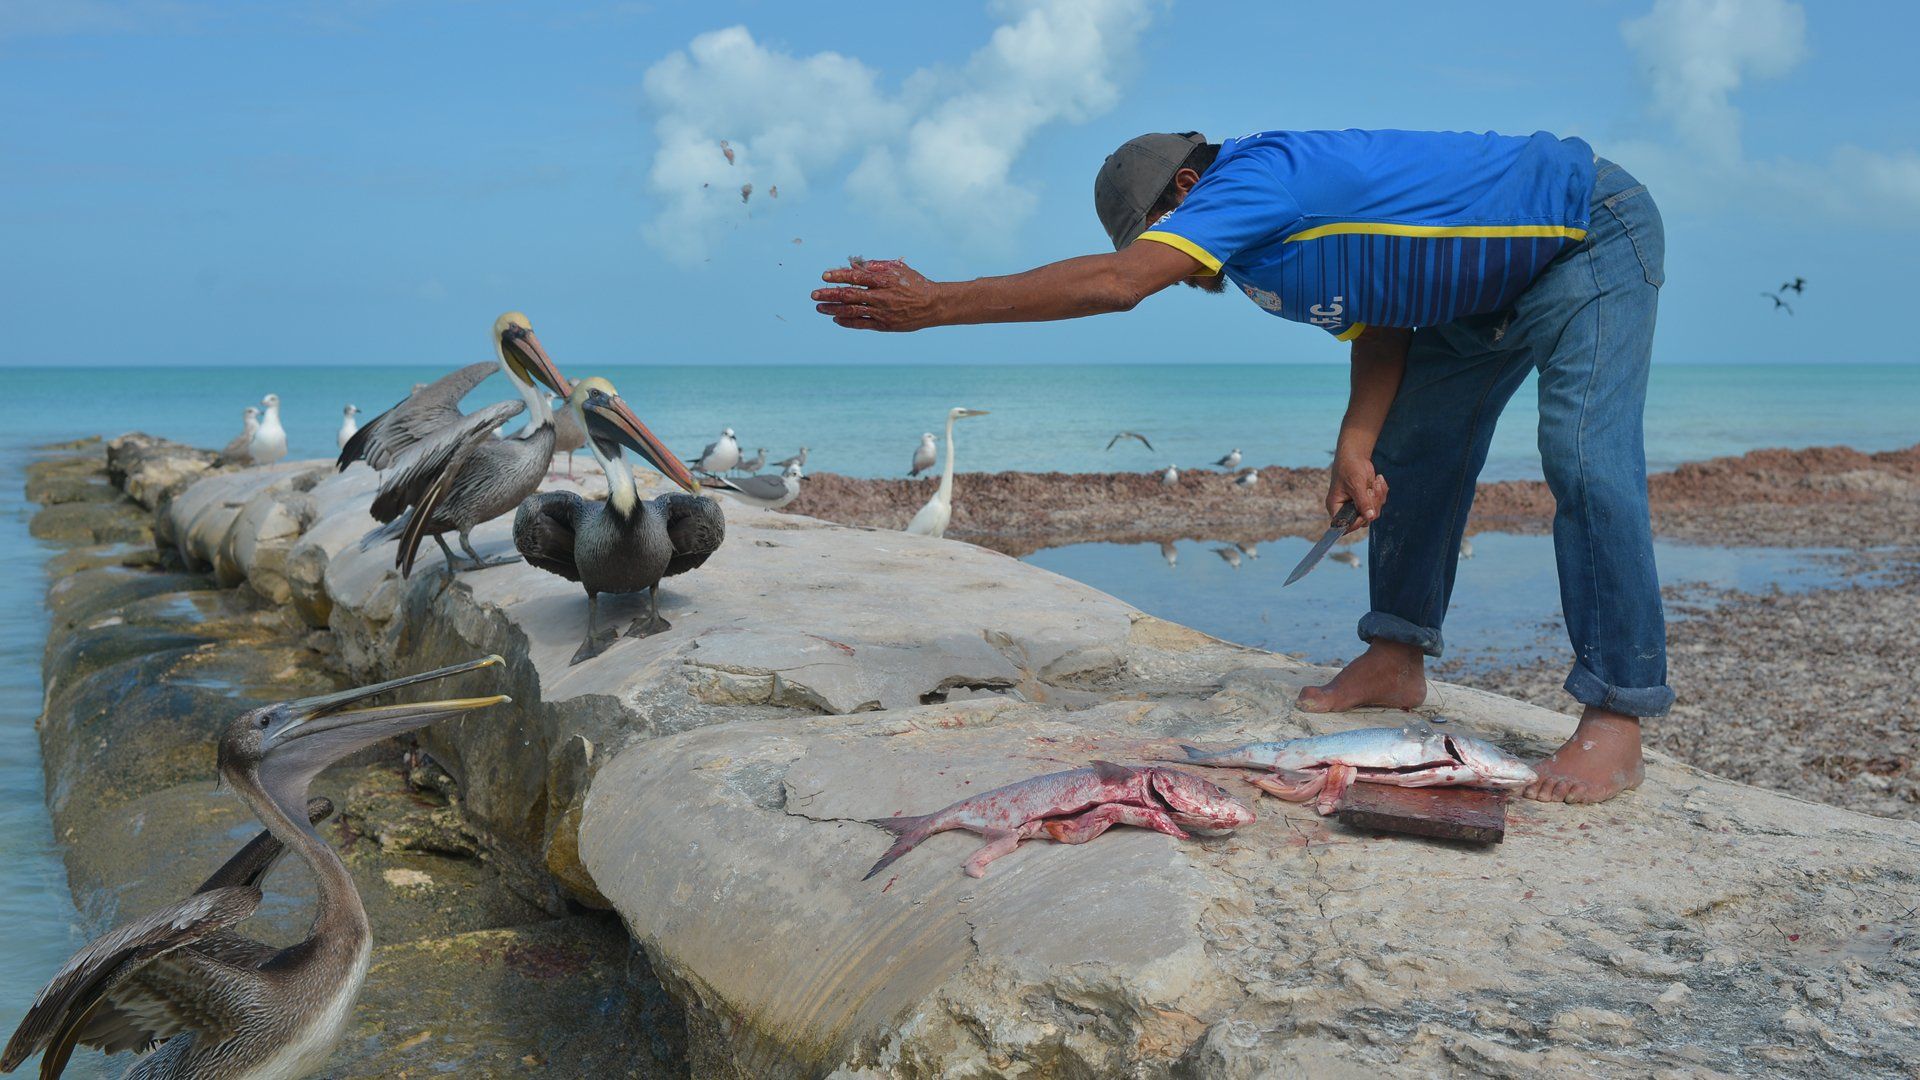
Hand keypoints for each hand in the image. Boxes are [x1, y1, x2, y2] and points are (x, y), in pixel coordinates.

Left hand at [811, 260, 942, 331]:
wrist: (933, 305)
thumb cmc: (914, 283)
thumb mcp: (898, 268)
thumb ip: (876, 265)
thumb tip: (856, 264)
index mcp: (884, 280)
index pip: (856, 277)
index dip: (839, 276)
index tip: (824, 275)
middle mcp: (881, 297)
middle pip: (850, 295)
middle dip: (829, 294)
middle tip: (814, 294)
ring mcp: (882, 313)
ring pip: (852, 311)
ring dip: (833, 310)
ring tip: (819, 308)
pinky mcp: (885, 325)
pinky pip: (862, 324)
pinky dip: (847, 322)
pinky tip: (836, 319)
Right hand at [1328, 453, 1387, 532]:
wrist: (1355, 456)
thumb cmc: (1349, 468)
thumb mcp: (1355, 485)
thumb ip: (1362, 502)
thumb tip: (1370, 517)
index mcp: (1336, 507)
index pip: (1344, 524)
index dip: (1356, 522)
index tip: (1366, 513)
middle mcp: (1346, 508)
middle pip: (1363, 520)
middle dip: (1372, 504)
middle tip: (1371, 490)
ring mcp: (1358, 505)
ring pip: (1374, 512)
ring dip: (1378, 497)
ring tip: (1375, 483)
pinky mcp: (1368, 500)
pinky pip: (1379, 504)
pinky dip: (1381, 492)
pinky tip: (1377, 481)